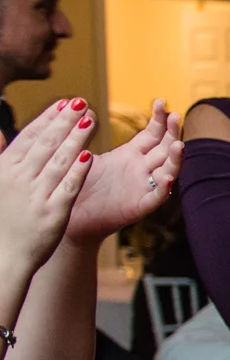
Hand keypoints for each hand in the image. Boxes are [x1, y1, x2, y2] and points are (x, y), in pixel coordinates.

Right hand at [0, 99, 94, 274]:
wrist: (2, 256)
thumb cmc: (0, 218)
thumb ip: (1, 155)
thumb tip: (0, 132)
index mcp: (4, 169)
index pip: (29, 137)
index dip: (48, 118)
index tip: (64, 102)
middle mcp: (18, 179)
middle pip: (45, 143)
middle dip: (64, 121)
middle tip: (82, 102)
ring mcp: (35, 195)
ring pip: (58, 160)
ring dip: (76, 138)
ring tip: (91, 120)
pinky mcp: (52, 213)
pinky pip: (68, 187)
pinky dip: (78, 170)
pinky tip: (91, 156)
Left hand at [65, 100, 182, 244]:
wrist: (71, 217)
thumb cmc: (76, 186)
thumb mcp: (82, 155)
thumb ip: (84, 134)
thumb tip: (82, 108)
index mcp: (131, 155)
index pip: (152, 133)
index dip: (158, 118)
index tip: (160, 101)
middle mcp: (142, 169)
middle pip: (165, 148)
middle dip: (171, 132)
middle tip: (174, 115)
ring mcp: (143, 187)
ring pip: (168, 171)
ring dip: (175, 159)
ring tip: (178, 145)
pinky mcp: (139, 206)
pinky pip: (156, 197)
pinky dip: (163, 189)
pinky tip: (167, 178)